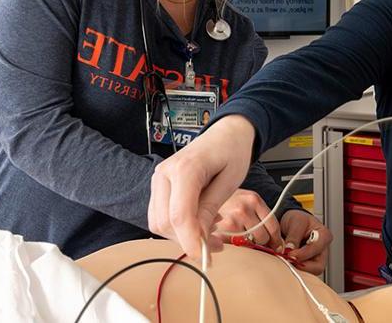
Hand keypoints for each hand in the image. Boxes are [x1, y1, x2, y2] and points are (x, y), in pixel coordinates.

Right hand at [148, 115, 255, 261]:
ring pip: (159, 223)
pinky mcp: (159, 187)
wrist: (225, 134)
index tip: (205, 258)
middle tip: (216, 246)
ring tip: (212, 232)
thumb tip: (199, 239)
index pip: (179, 215)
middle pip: (165, 222)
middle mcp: (164, 173)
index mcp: (185, 168)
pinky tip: (201, 221)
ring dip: (183, 236)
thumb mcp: (230, 181)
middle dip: (188, 240)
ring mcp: (159, 179)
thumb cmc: (232, 151)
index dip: (190, 241)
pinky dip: (178, 227)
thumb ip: (211, 208)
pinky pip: (160, 216)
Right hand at [214, 188, 283, 250]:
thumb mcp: (247, 200)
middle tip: (255, 241)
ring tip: (239, 236)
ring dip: (247, 244)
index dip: (276, 239)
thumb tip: (276, 241)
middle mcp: (243, 209)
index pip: (273, 225)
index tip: (277, 246)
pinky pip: (236, 247)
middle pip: (263, 237)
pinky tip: (230, 238)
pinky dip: (236, 246)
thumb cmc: (227, 201)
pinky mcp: (221, 232)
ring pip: (250, 244)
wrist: (204, 196)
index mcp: (254, 199)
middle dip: (261, 242)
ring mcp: (231, 221)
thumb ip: (260, 215)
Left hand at [280, 209, 331, 274]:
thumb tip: (289, 249)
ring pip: (310, 272)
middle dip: (301, 266)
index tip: (289, 254)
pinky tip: (285, 263)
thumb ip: (294, 235)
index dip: (303, 254)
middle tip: (287, 261)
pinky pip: (302, 272)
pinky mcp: (308, 265)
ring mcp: (316, 259)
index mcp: (324, 236)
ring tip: (285, 262)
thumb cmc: (298, 220)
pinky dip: (293, 269)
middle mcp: (322, 250)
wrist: (291, 223)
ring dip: (296, 269)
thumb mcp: (296, 221)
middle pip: (317, 266)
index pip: (317, 249)